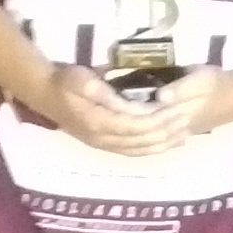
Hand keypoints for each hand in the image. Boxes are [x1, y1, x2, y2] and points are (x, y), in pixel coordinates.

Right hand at [31, 63, 188, 156]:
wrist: (44, 94)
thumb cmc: (64, 81)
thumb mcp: (83, 79)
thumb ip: (105, 93)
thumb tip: (126, 102)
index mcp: (100, 122)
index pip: (137, 124)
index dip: (159, 118)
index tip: (178, 108)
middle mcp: (103, 139)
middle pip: (142, 140)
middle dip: (166, 131)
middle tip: (188, 119)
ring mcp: (102, 144)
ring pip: (139, 150)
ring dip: (162, 143)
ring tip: (184, 134)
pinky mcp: (102, 145)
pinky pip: (131, 152)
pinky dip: (150, 149)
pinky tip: (165, 145)